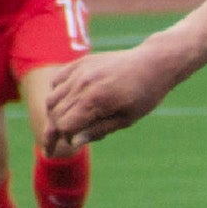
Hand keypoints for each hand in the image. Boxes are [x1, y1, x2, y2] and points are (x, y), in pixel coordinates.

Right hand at [42, 42, 180, 153]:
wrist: (153, 63)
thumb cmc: (145, 95)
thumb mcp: (126, 119)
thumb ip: (98, 130)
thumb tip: (74, 143)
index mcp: (96, 101)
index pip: (64, 125)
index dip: (66, 138)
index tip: (71, 144)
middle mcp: (83, 84)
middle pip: (55, 113)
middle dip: (55, 130)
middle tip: (59, 142)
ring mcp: (80, 71)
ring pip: (52, 97)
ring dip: (53, 114)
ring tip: (62, 124)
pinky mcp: (81, 63)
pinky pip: (57, 81)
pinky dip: (56, 94)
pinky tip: (67, 103)